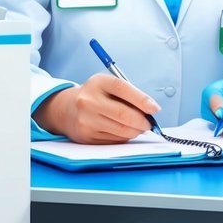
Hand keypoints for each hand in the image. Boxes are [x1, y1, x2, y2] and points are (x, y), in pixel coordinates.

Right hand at [33, 73, 160, 144]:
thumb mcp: (108, 86)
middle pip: (124, 114)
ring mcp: (86, 120)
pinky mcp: (86, 136)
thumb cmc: (95, 95)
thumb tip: (150, 110)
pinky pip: (114, 140)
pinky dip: (124, 137)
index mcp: (98, 83)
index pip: (124, 89)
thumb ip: (128, 94)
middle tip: (149, 123)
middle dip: (142, 121)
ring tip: (139, 127)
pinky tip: (124, 131)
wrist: (67, 109)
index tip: (155, 109)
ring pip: (121, 130)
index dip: (143, 100)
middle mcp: (89, 101)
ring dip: (135, 131)